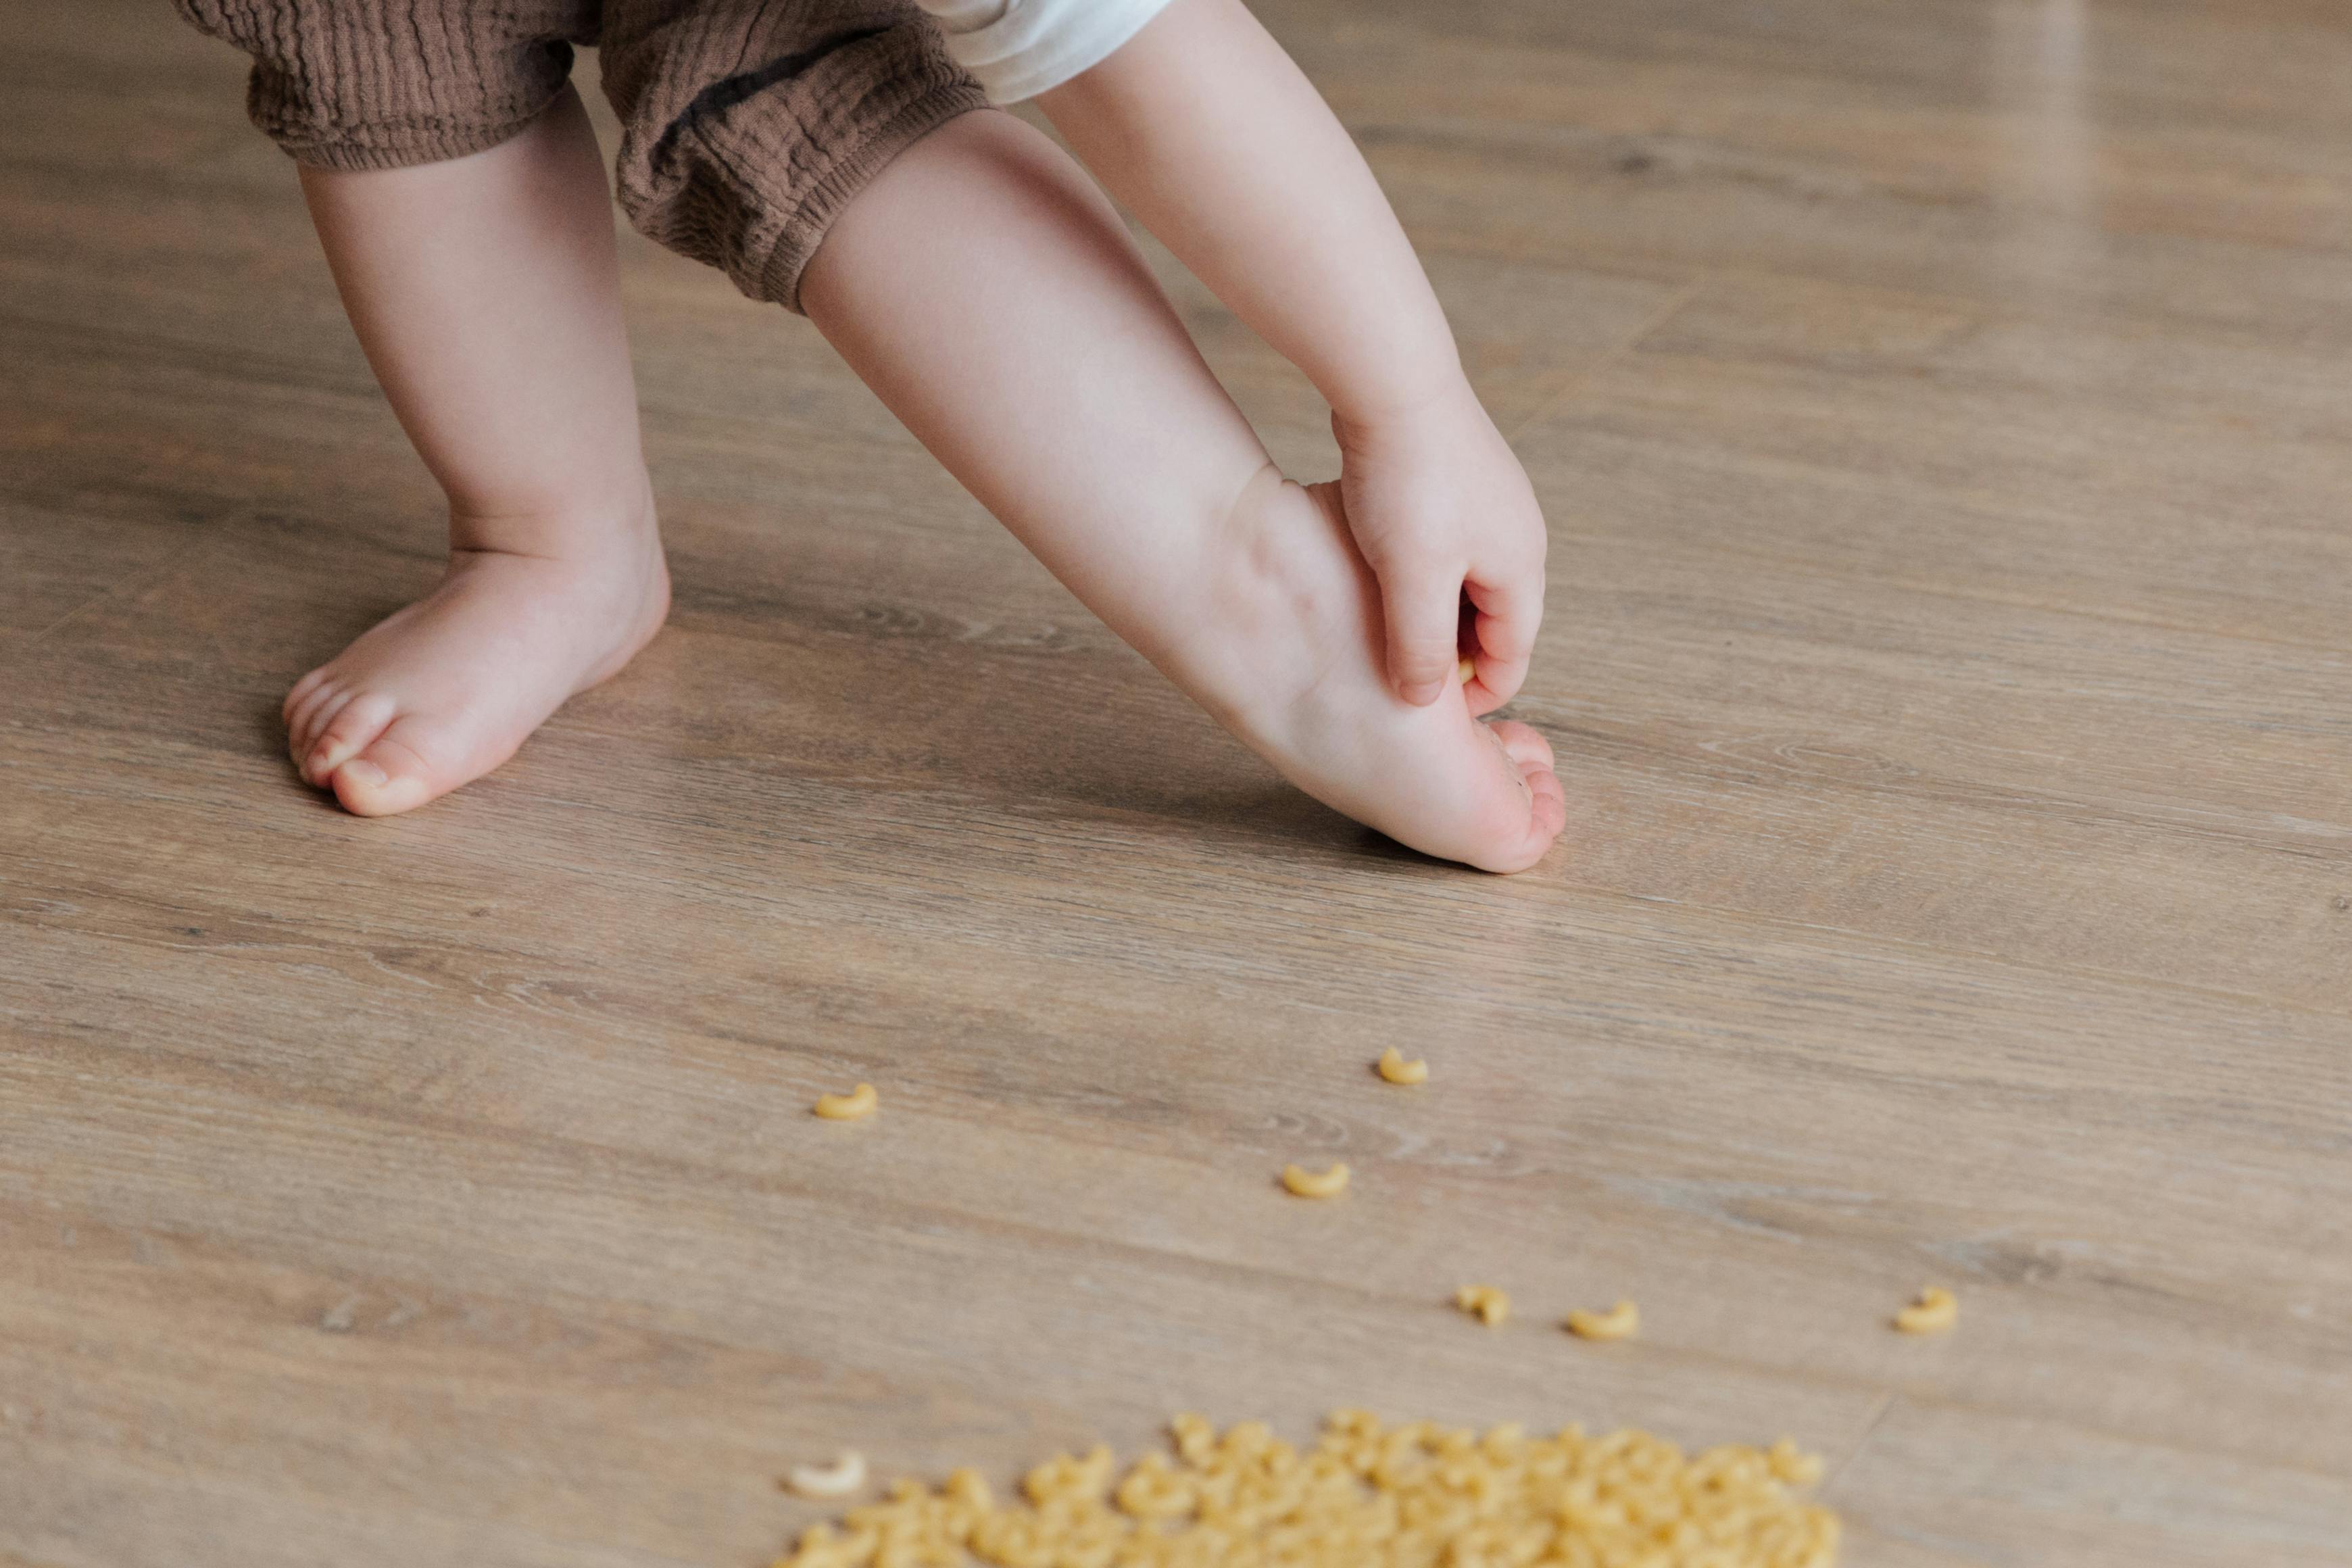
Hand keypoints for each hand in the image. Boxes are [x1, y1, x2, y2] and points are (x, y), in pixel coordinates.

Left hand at [1332, 377, 1546, 713]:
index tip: (1425, 715)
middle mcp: (1518, 535)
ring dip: (1431, 616)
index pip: (1515, 657)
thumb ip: (1421, 647)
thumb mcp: (1411, 580)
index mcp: (1521, 566)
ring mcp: (1491, 504)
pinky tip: (1376, 577)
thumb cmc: (1405, 480)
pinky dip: (1419, 576)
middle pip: (1494, 624)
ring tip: (1381, 631)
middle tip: (1397, 677)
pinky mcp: (1457, 480)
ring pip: (1466, 587)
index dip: (1475, 697)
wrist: (1390, 381)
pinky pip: (1445, 551)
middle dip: (1452, 657)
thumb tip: (1424, 702)